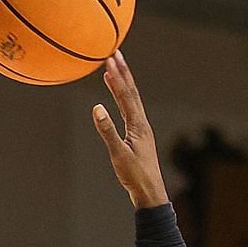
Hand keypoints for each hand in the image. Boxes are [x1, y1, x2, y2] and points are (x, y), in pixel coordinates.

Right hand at [91, 52, 169, 208]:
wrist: (151, 192)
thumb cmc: (135, 176)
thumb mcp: (118, 154)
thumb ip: (107, 131)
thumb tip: (96, 108)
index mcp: (138, 124)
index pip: (126, 95)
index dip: (117, 77)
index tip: (109, 59)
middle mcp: (142, 122)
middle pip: (131, 92)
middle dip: (122, 72)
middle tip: (114, 54)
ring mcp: (142, 129)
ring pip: (132, 100)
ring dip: (123, 84)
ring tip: (114, 71)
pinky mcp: (139, 136)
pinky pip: (131, 111)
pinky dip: (124, 100)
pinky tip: (119, 99)